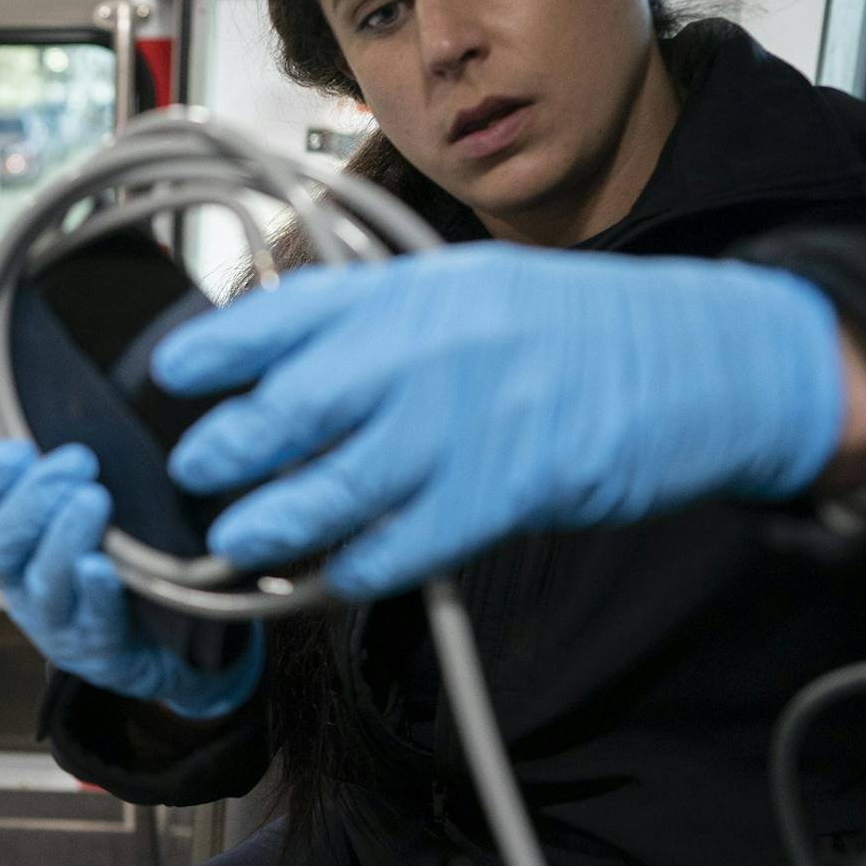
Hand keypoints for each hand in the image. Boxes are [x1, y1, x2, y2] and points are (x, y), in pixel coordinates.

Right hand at [0, 440, 262, 717]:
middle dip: (33, 498)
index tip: (16, 447)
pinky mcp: (100, 648)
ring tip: (93, 501)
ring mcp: (58, 618)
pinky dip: (94, 593)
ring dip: (62, 537)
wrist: (161, 644)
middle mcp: (21, 578)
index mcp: (8, 539)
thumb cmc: (112, 562)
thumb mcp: (76, 510)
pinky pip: (91, 622)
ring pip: (41, 581)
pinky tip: (103, 568)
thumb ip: (61, 470)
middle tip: (78, 462)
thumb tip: (69, 398)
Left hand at [153, 245, 845, 598]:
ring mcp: (464, 423)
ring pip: (335, 485)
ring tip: (235, 538)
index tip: (167, 372)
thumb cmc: (573, 329)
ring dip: (274, 519)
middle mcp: (426, 350)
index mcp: (412, 291)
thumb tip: (284, 366)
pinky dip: (360, 565)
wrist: (699, 357)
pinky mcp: (504, 491)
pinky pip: (406, 542)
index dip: (216, 348)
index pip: (286, 314)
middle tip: (189, 470)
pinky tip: (333, 576)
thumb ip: (381, 324)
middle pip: (292, 405)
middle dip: (227, 445)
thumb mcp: (468, 290)